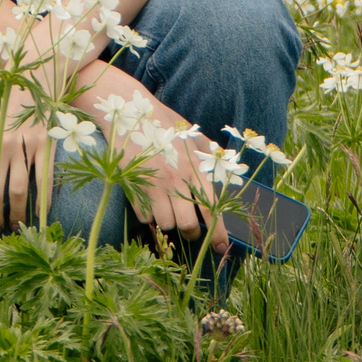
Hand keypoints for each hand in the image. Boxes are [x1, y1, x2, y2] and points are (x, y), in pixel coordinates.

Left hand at [0, 87, 50, 232]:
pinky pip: (43, 180)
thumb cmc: (4, 97)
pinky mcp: (45, 144)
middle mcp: (0, 145)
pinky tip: (40, 214)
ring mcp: (24, 146)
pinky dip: (42, 202)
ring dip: (15, 215)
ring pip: (17, 192)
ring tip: (14, 227)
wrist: (32, 72)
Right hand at [96, 77, 230, 255]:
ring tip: (168, 209)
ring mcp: (154, 185)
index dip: (219, 233)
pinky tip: (150, 201)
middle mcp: (177, 181)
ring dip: (168, 222)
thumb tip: (229, 172)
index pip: (212, 209)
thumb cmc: (166, 124)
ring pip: (166, 224)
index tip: (222, 248)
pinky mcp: (134, 187)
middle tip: (190, 228)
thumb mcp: (194, 136)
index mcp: (195, 169)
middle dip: (191, 233)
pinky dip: (148, 215)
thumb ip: (212, 156)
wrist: (132, 113)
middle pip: (187, 226)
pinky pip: (144, 217)